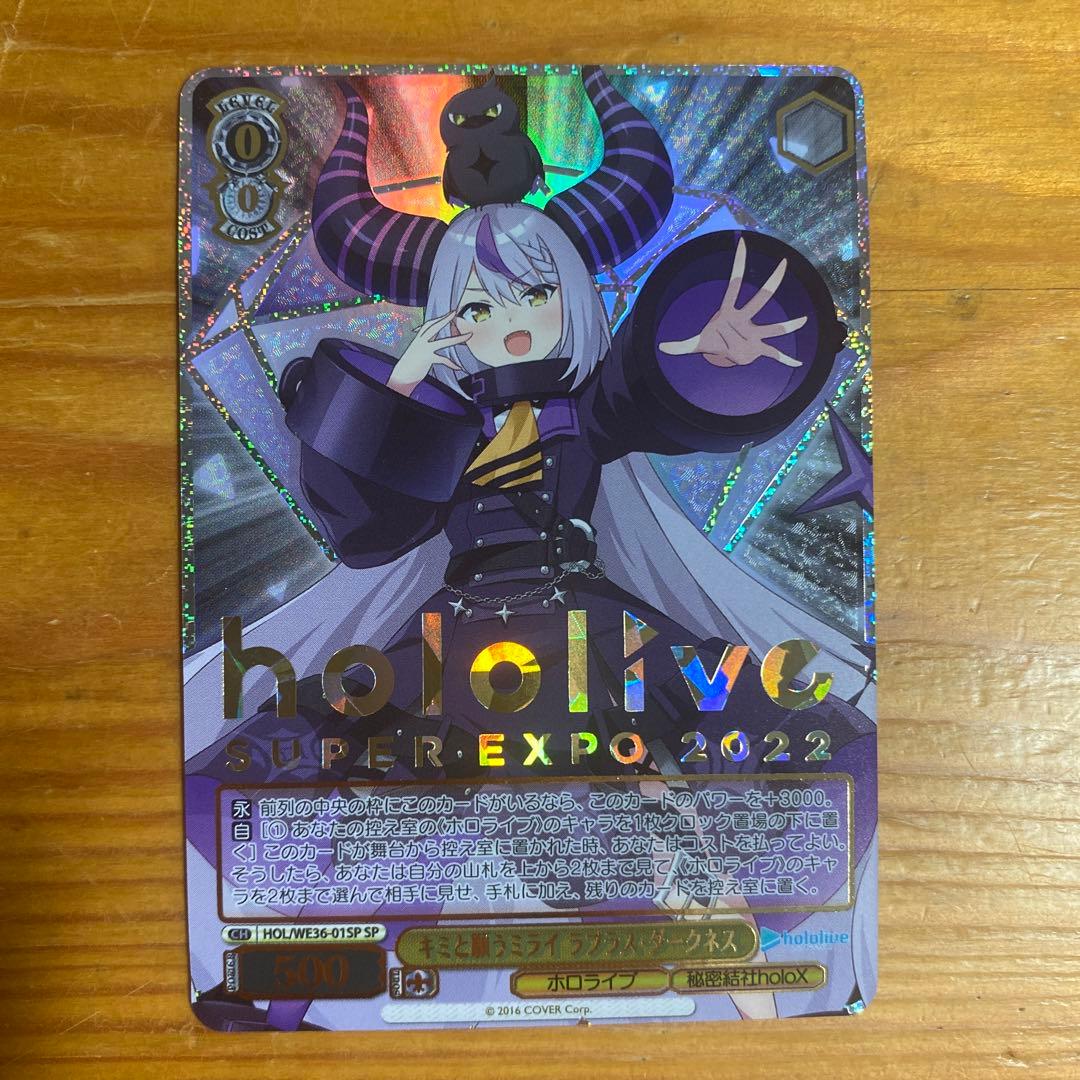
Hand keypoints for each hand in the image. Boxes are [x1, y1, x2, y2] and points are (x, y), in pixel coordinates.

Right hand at [388, 312, 470, 395]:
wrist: (400, 377)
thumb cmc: (409, 366)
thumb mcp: (417, 352)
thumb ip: (426, 345)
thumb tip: (435, 340)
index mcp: (418, 340)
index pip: (428, 325)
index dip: (438, 319)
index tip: (448, 314)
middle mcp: (420, 342)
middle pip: (434, 327)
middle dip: (445, 319)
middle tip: (454, 313)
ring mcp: (424, 350)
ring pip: (444, 342)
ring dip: (458, 339)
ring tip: (468, 335)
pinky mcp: (427, 359)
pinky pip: (443, 360)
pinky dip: (452, 364)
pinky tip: (459, 367)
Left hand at [659, 237, 805, 367]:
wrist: (722, 354)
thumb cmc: (712, 341)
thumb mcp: (694, 344)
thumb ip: (679, 346)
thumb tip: (661, 347)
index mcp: (729, 313)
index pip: (734, 285)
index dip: (739, 264)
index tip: (743, 244)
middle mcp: (745, 320)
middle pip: (760, 300)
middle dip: (771, 283)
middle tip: (784, 263)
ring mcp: (754, 333)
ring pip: (773, 328)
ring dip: (788, 326)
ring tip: (804, 320)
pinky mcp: (758, 349)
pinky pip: (773, 354)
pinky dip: (785, 360)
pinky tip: (798, 363)